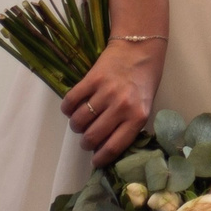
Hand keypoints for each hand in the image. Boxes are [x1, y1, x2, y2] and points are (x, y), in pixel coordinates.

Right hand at [61, 37, 165, 162]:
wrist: (139, 49)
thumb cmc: (143, 82)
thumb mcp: (143, 107)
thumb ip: (127, 127)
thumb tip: (103, 148)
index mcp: (137, 116)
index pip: (113, 147)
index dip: (100, 159)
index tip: (94, 161)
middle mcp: (121, 106)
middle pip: (91, 137)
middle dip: (86, 142)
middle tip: (87, 138)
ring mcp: (106, 92)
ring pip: (78, 121)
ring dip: (76, 125)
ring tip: (82, 120)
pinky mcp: (92, 78)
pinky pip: (70, 102)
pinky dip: (67, 109)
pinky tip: (73, 107)